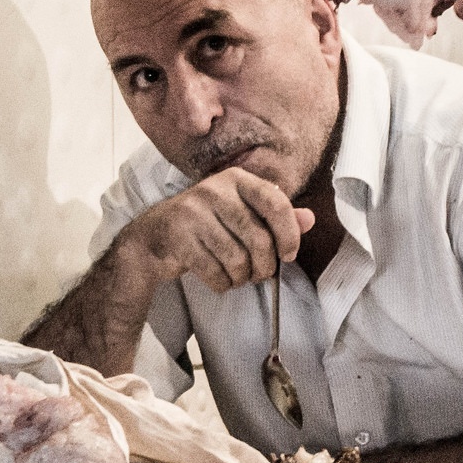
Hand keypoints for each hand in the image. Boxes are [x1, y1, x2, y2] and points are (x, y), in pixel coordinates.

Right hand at [120, 167, 314, 293]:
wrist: (154, 235)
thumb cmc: (207, 224)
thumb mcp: (242, 212)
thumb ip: (276, 215)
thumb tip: (309, 219)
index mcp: (236, 179)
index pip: (276, 203)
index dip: (289, 234)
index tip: (289, 255)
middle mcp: (215, 189)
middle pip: (259, 239)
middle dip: (264, 266)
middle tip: (260, 274)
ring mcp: (194, 212)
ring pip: (237, 259)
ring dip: (242, 277)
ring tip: (237, 276)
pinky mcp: (179, 237)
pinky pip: (215, 272)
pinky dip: (222, 284)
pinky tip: (219, 279)